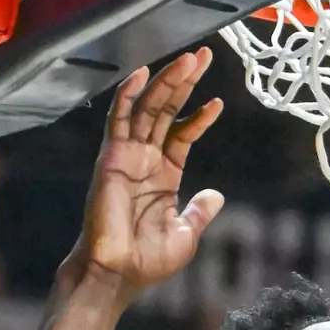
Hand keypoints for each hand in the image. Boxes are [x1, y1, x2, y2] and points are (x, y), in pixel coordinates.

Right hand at [75, 48, 224, 290]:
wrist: (118, 274)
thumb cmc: (147, 261)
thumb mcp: (185, 235)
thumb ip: (199, 212)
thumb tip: (217, 195)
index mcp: (163, 175)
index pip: (182, 134)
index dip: (199, 117)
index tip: (219, 101)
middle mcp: (145, 160)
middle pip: (166, 111)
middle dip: (184, 83)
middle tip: (204, 56)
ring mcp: (127, 156)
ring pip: (147, 108)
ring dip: (166, 82)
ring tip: (189, 59)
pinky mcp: (110, 158)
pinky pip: (118, 120)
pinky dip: (128, 95)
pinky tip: (142, 73)